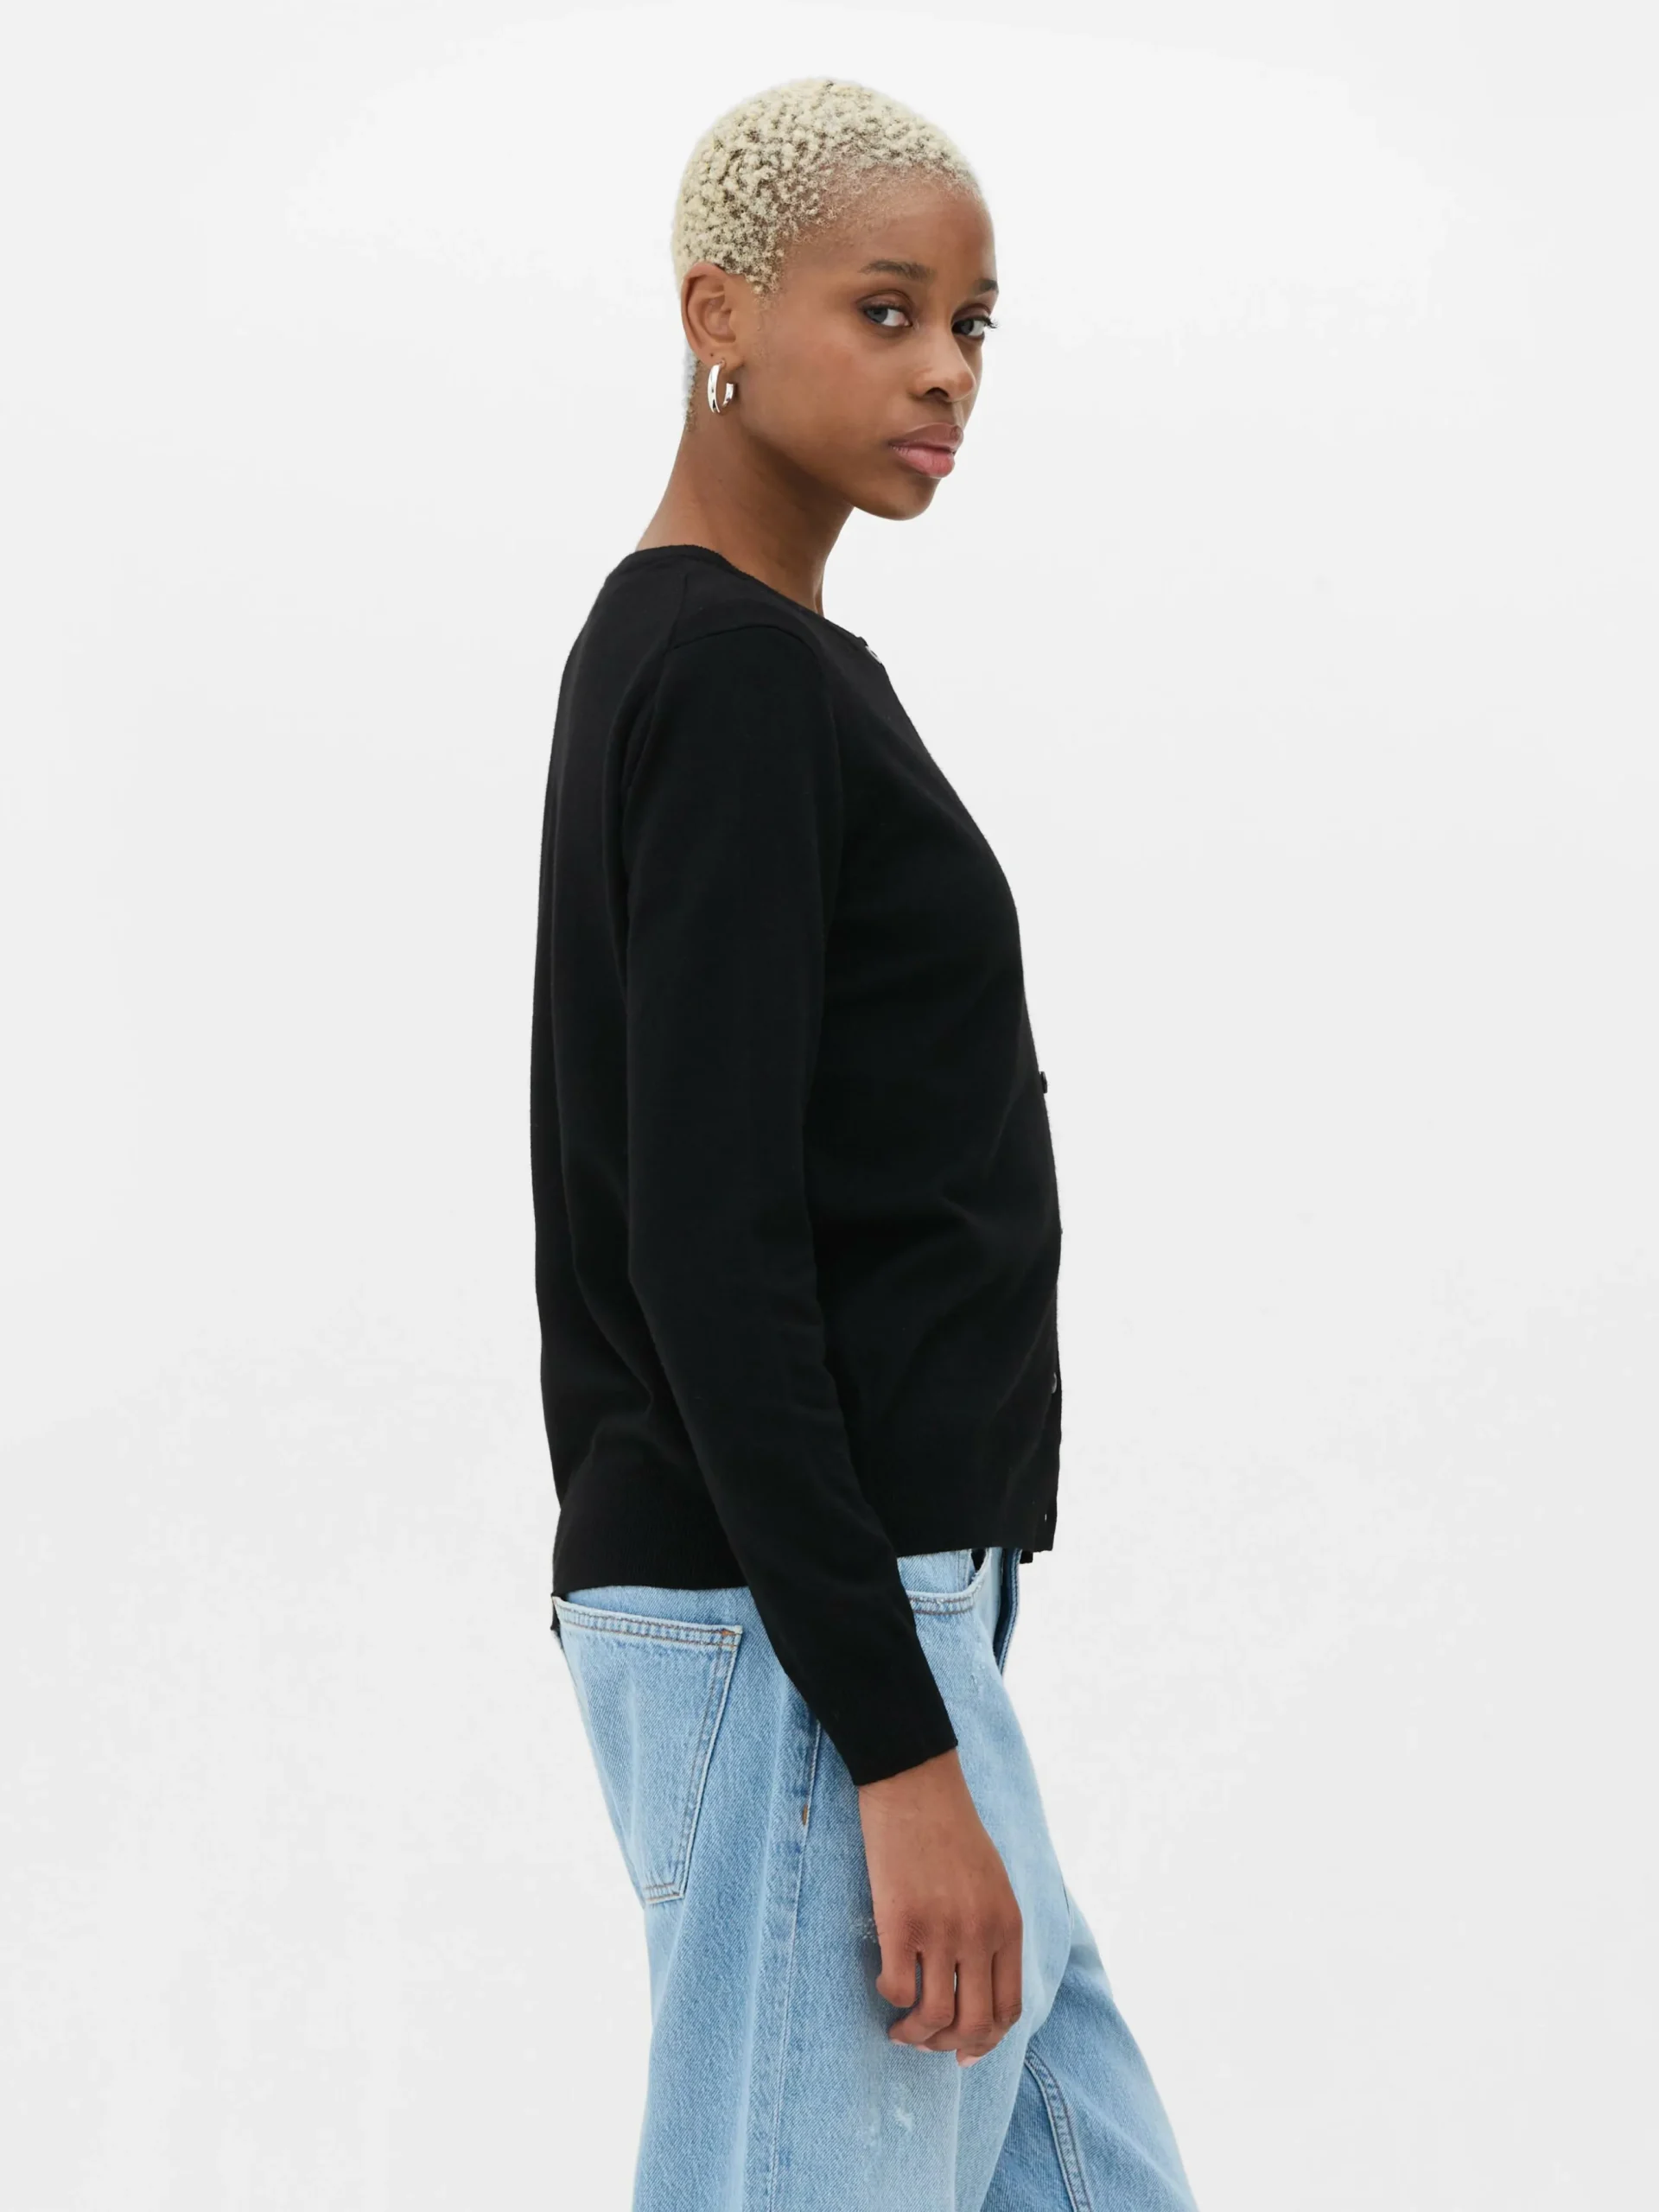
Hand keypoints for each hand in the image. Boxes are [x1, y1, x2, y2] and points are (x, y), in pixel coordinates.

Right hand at [857, 1746, 1022, 2065]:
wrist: (915, 1783)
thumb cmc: (951, 1828)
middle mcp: (980, 1934)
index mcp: (1008, 1925)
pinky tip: (885, 1981)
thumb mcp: (993, 1882)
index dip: (985, 2043)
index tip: (963, 2051)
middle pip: (975, 2025)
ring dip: (915, 2034)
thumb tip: (977, 1985)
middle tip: (927, 2042)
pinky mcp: (900, 1922)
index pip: (1008, 2009)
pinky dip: (890, 1998)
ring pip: (934, 2017)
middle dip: (949, 2047)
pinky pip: (897, 1989)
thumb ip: (992, 1931)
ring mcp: (941, 1930)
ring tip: (901, 2028)